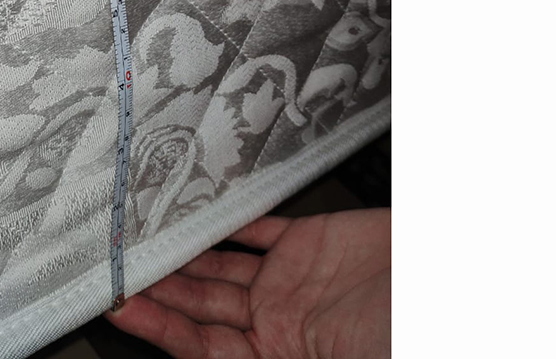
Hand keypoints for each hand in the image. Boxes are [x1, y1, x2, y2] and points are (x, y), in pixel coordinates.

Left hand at [106, 210, 390, 358]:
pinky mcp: (312, 243)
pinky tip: (198, 211)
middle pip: (199, 306)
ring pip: (219, 266)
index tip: (116, 309)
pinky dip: (230, 220)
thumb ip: (281, 356)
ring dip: (180, 254)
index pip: (199, 347)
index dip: (157, 328)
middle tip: (113, 265)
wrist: (442, 287)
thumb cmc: (399, 333)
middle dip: (156, 288)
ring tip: (140, 238)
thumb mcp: (339, 357)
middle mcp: (276, 324)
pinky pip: (260, 229)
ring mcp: (292, 282)